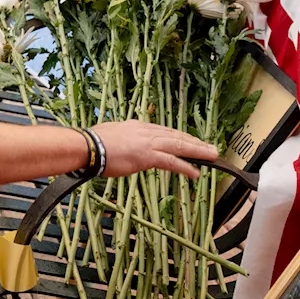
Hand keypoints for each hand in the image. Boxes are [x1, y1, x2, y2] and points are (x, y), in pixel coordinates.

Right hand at [92, 120, 218, 178]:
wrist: (87, 146)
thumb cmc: (93, 143)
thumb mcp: (112, 135)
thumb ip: (123, 139)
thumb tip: (125, 143)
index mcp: (138, 125)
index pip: (165, 131)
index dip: (180, 137)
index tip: (191, 141)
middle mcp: (146, 130)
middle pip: (177, 136)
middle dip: (196, 142)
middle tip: (211, 148)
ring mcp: (148, 142)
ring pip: (179, 146)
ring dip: (198, 151)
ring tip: (212, 156)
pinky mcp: (147, 156)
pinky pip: (171, 162)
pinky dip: (185, 167)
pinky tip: (195, 173)